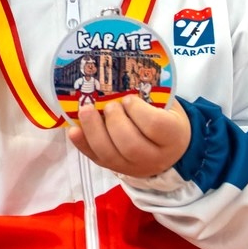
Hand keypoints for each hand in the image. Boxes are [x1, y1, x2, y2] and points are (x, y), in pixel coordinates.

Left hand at [66, 96, 191, 179]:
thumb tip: (117, 79)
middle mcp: (155, 157)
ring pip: (110, 155)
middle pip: (130, 145)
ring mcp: (134, 167)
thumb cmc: (166, 118)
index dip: (138, 110)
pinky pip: (97, 159)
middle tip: (109, 106)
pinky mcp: (116, 169)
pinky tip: (74, 129)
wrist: (171, 148)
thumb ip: (149, 96)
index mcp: (173, 136)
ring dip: (94, 130)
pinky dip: (82, 144)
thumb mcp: (167, 105)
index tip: (128, 99)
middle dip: (114, 121)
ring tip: (86, 110)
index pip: (155, 126)